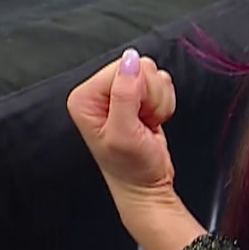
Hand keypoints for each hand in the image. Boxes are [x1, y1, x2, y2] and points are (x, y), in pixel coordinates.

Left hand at [68, 49, 178, 202]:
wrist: (146, 187)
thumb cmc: (131, 168)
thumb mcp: (124, 134)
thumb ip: (125, 95)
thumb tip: (130, 62)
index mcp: (85, 97)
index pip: (121, 67)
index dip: (136, 90)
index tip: (134, 117)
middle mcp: (99, 91)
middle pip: (138, 67)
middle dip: (149, 96)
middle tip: (141, 122)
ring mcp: (119, 92)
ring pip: (153, 74)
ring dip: (157, 101)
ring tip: (145, 124)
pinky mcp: (138, 96)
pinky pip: (161, 83)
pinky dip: (163, 103)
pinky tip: (151, 120)